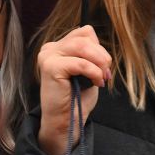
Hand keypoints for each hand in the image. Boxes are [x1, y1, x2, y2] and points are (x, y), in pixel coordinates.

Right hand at [35, 25, 112, 154]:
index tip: (105, 68)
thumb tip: (100, 46)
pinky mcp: (50, 67)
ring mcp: (48, 56)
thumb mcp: (87, 70)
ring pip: (83, 46)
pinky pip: (80, 62)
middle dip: (102, 55)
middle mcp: (50, 48)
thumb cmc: (76, 98)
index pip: (85, 32)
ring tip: (102, 77)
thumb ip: (90, 54)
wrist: (65, 121)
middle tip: (106, 74)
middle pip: (85, 37)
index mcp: (58, 47)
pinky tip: (96, 83)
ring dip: (99, 62)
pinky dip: (93, 72)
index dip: (99, 48)